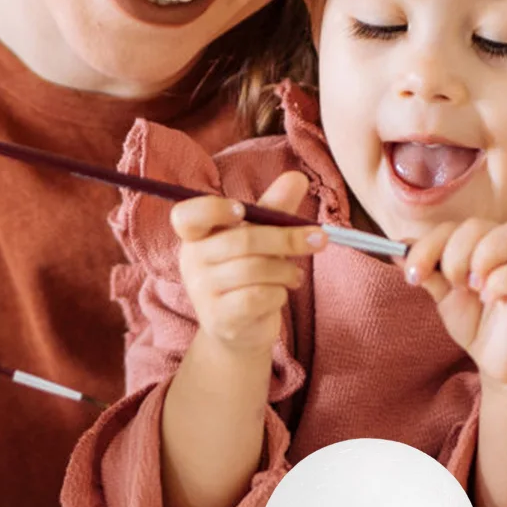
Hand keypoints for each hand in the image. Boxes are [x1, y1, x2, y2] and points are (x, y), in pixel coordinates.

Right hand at [171, 171, 322, 354]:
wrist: (241, 330)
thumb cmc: (251, 274)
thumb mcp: (262, 236)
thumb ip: (276, 208)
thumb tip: (297, 177)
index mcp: (197, 236)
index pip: (187, 216)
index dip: (213, 209)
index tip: (241, 210)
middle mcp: (192, 262)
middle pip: (240, 241)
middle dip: (287, 238)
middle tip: (319, 239)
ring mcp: (202, 293)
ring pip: (254, 270)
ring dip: (286, 269)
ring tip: (293, 274)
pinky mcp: (219, 319)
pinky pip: (257, 297)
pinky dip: (279, 293)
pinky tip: (280, 293)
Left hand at [403, 219, 506, 385]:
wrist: (499, 359)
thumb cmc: (476, 320)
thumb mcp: (444, 293)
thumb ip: (426, 269)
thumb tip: (395, 249)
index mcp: (483, 240)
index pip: (450, 227)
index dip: (426, 246)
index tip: (412, 274)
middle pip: (474, 226)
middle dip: (452, 257)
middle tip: (452, 286)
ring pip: (504, 236)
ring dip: (477, 262)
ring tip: (473, 289)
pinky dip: (495, 285)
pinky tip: (490, 300)